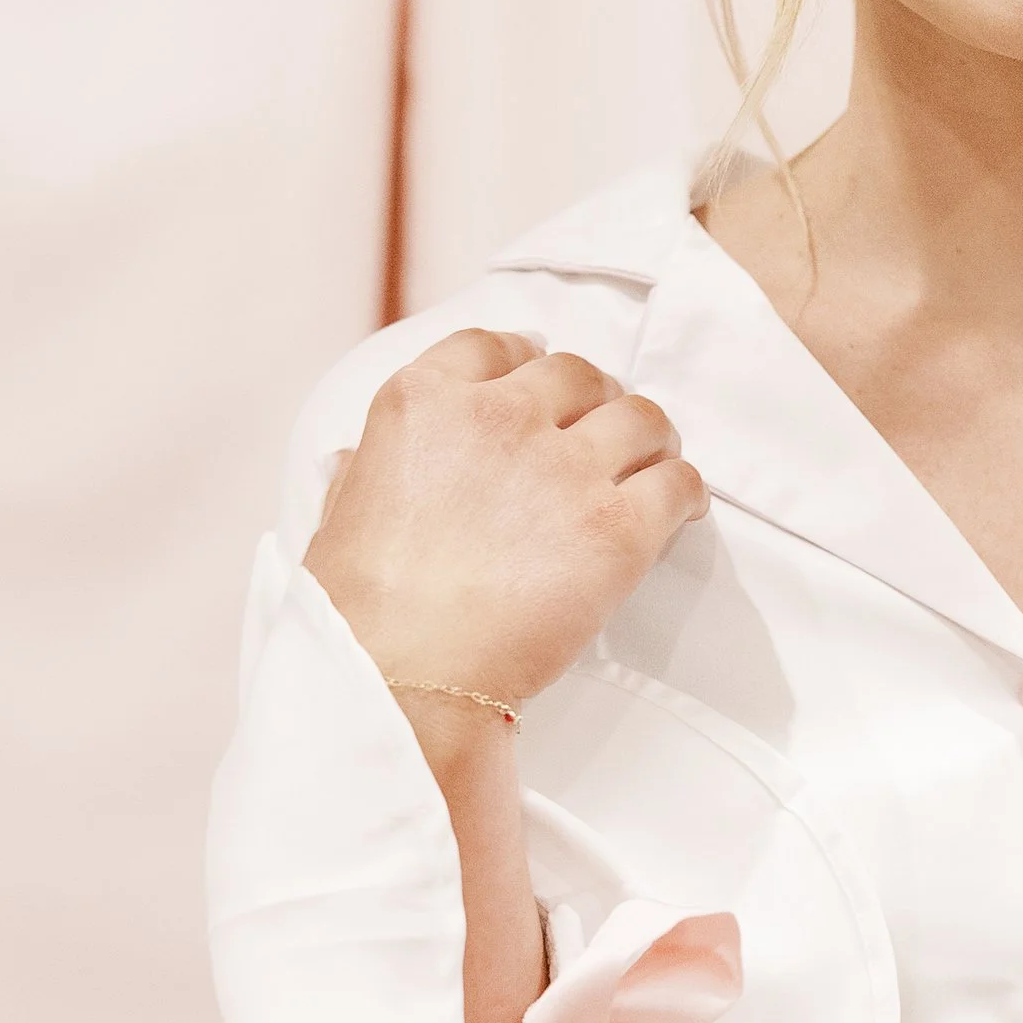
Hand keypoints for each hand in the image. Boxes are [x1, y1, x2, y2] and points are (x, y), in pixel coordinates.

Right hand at [306, 333, 705, 713]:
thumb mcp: (338, 515)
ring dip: (649, 438)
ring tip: (651, 464)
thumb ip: (363, 470)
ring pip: (640, 417)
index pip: (493, 346)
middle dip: (593, 400)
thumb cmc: (360, 611)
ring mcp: (564, 467)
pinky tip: (679, 512)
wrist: (401, 676)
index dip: (526, 360)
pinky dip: (684, 491)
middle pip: (576, 375)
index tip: (541, 380)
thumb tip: (360, 458)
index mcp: (425, 402)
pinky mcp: (617, 526)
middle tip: (600, 434)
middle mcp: (499, 415)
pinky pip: (677, 482)